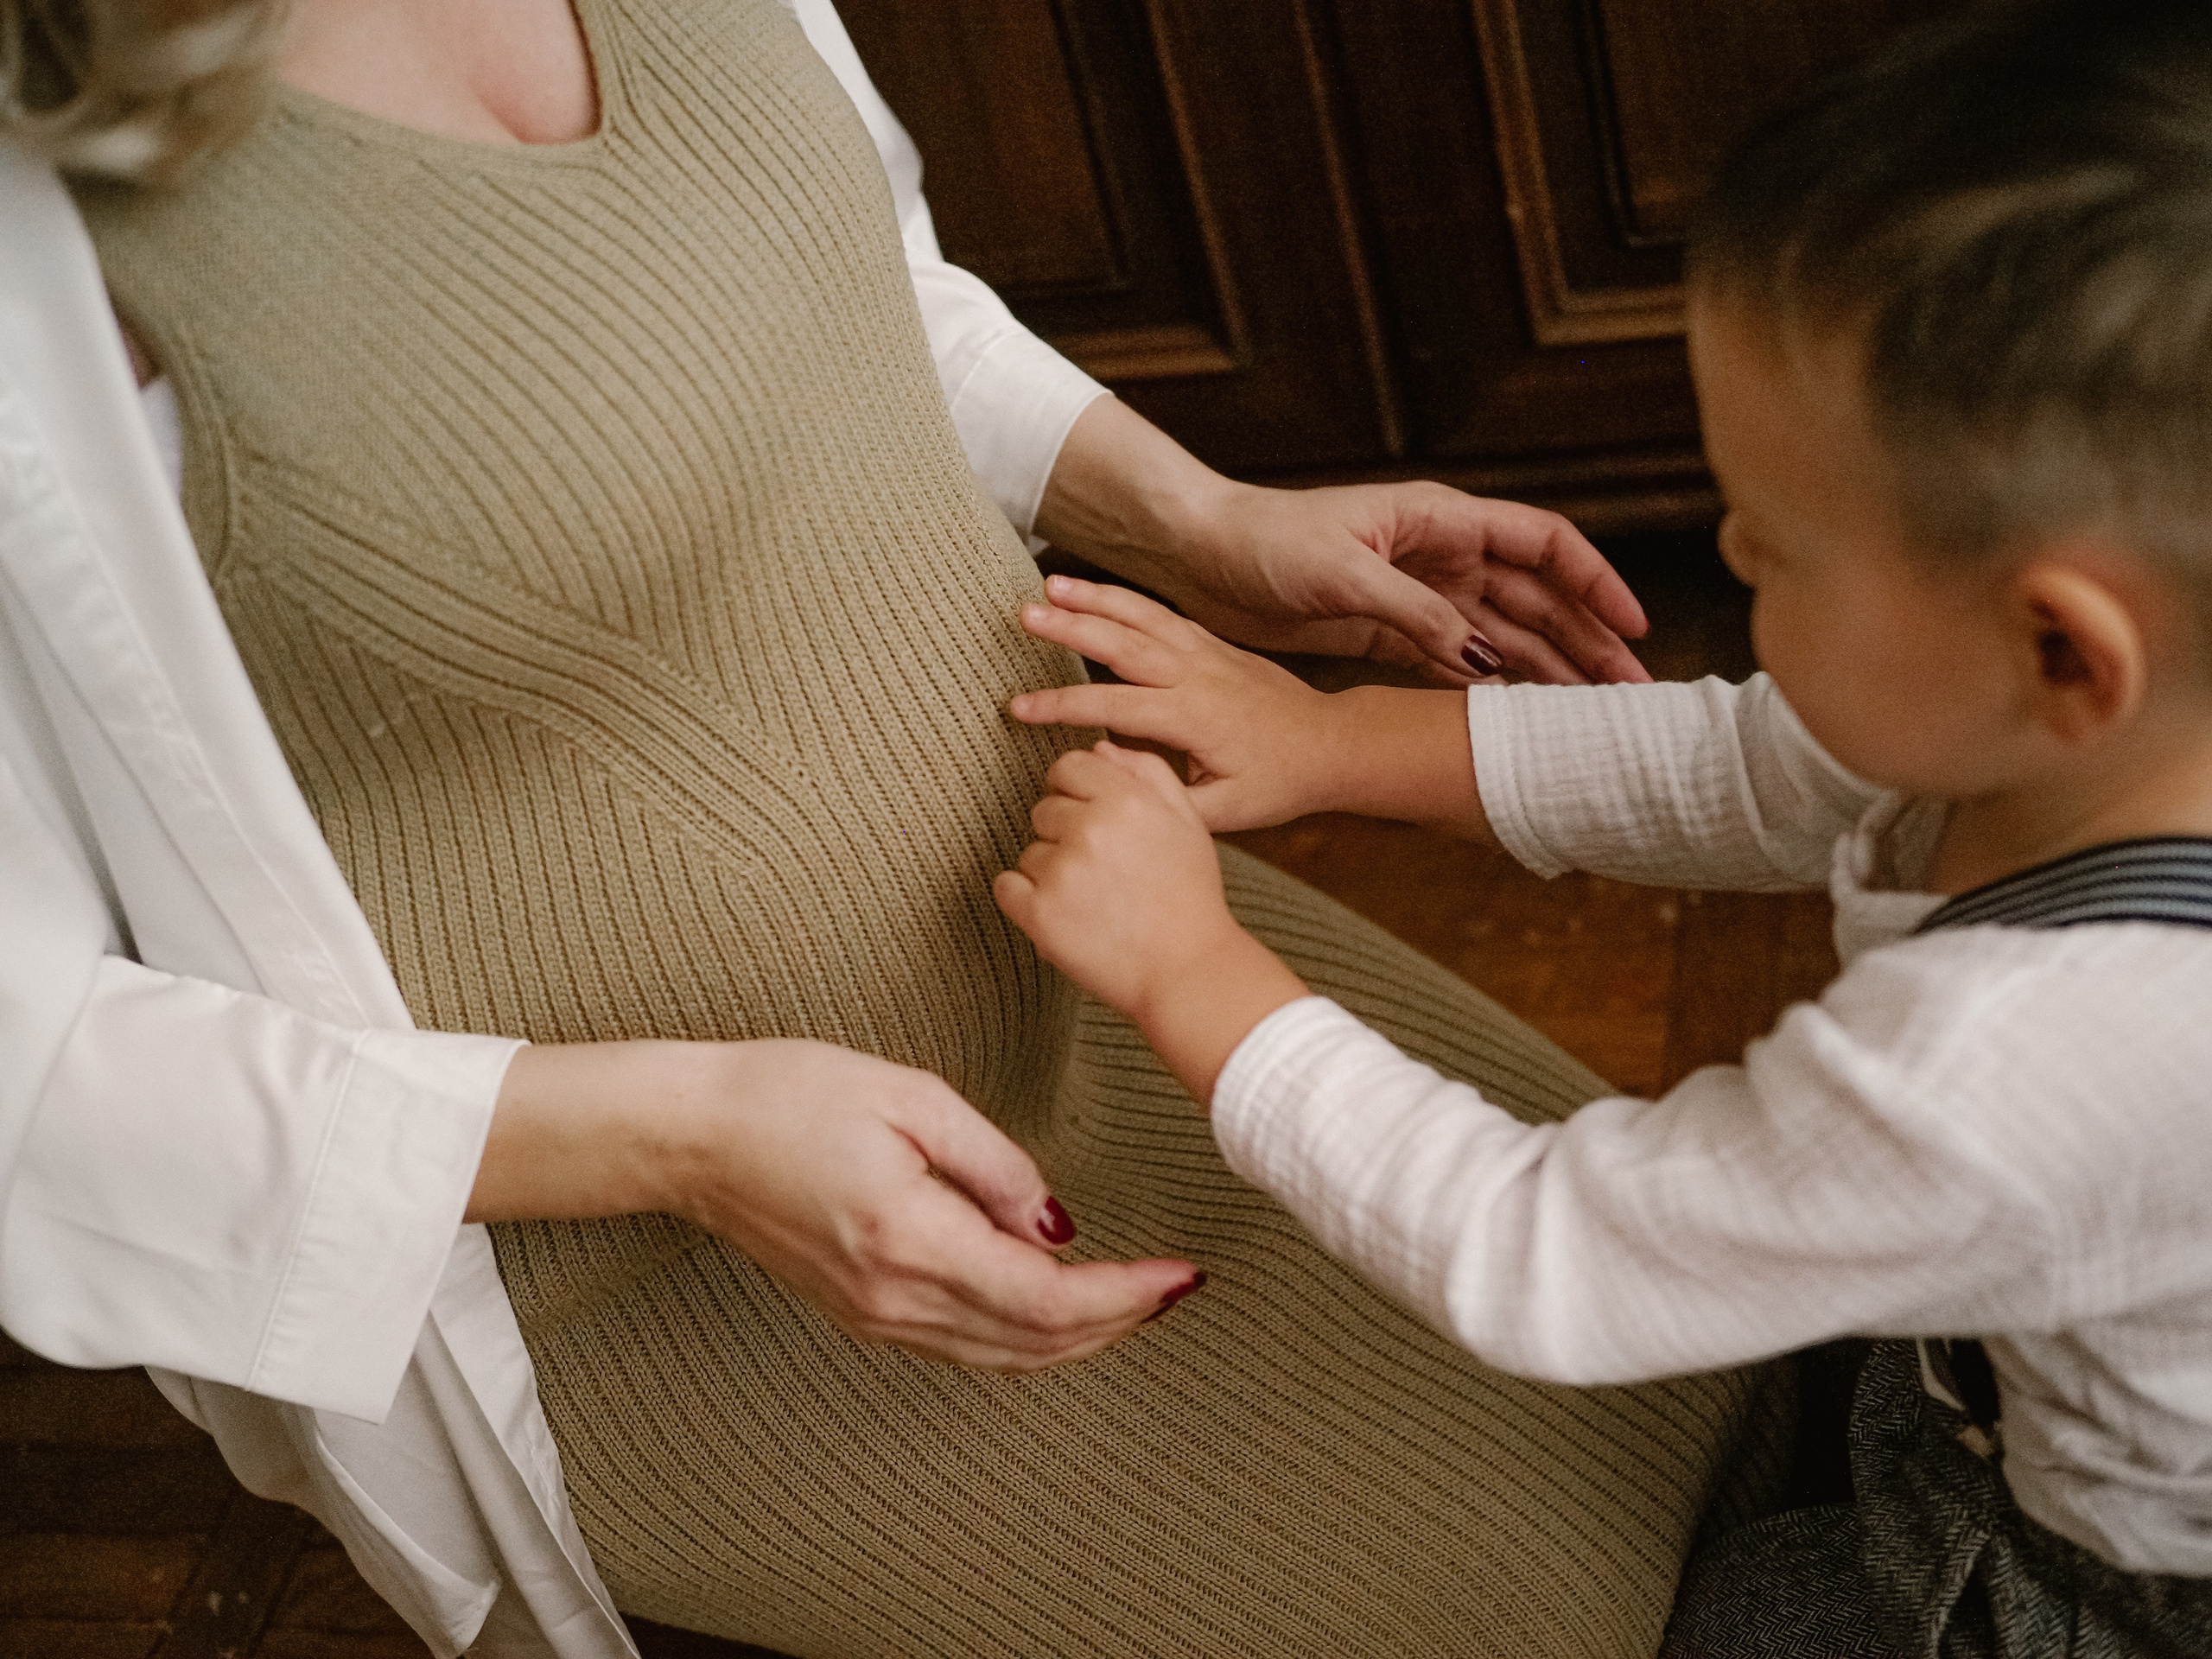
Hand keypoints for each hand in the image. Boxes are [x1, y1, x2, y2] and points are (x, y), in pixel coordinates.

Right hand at [473, 1040, 1200, 1370]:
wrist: (693, 1136)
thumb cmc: (791, 1093)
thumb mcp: (909, 1096)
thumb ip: (992, 1162)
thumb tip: (1056, 1223)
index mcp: (910, 1237)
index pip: (1046, 1298)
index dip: (1125, 1295)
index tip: (1179, 1274)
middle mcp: (894, 1297)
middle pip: (1035, 1342)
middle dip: (1118, 1322)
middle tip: (1175, 1288)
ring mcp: (875, 1316)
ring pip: (1003, 1356)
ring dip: (1079, 1337)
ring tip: (1136, 1299)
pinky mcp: (863, 1313)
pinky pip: (965, 1345)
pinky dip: (1026, 1336)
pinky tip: (1059, 1309)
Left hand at [994, 743, 1309, 1101]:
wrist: (1188, 970)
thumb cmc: (1191, 896)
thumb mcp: (1187, 821)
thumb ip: (1147, 772)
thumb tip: (1099, 747)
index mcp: (1127, 799)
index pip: (1068, 766)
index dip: (1077, 791)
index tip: (1091, 820)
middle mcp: (1090, 828)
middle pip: (1045, 809)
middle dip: (1067, 834)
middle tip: (1103, 870)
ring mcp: (1061, 871)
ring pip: (1030, 851)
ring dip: (1052, 871)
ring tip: (1094, 900)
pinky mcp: (1039, 913)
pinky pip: (1006, 887)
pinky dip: (1025, 900)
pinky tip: (1063, 913)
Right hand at [1009, 576, 1501, 841]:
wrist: (1332, 744)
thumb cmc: (1279, 783)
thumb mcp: (1225, 811)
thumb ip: (1165, 798)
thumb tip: (1110, 780)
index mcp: (1194, 717)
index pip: (1114, 706)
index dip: (1063, 706)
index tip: (1019, 708)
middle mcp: (1198, 674)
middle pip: (1123, 642)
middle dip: (1070, 627)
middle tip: (1023, 615)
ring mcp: (1207, 652)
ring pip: (1142, 616)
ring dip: (1094, 598)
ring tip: (1048, 585)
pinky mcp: (1214, 644)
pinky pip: (1162, 614)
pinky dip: (1126, 600)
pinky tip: (1094, 593)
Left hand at [1034, 398, 1652, 686]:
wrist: (1196, 554)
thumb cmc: (1262, 542)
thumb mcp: (1341, 574)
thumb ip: (1415, 613)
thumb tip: (1482, 655)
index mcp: (1439, 520)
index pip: (1542, 544)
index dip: (1594, 583)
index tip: (1632, 627)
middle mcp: (1440, 554)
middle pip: (1535, 597)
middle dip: (1586, 641)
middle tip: (1631, 694)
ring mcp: (1417, 594)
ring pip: (1503, 634)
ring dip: (1549, 670)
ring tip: (1593, 717)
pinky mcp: (1387, 630)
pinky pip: (1457, 660)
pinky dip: (1492, 687)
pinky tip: (1523, 720)